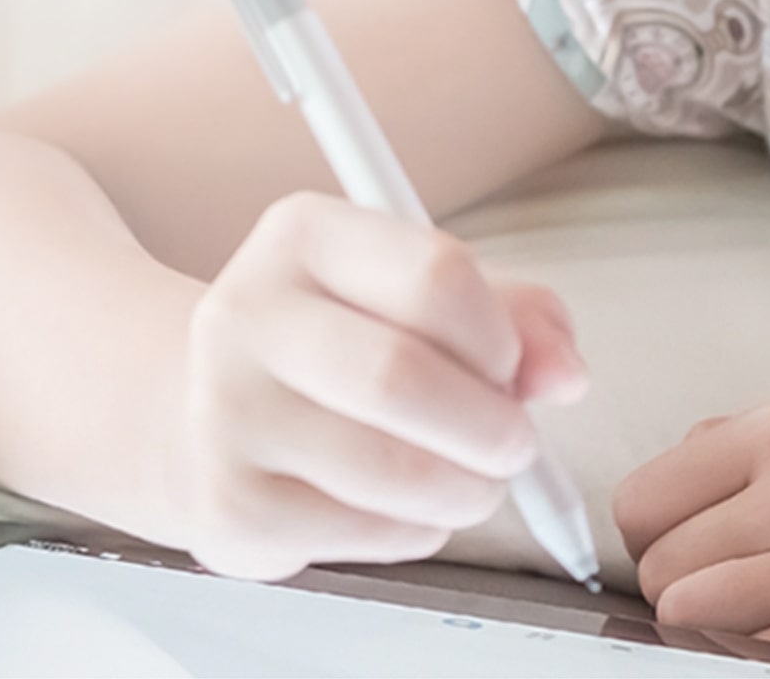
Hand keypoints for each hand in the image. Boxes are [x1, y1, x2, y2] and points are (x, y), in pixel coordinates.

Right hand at [179, 192, 588, 579]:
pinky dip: (420, 531)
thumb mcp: (424, 302)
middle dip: (493, 429)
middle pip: (402, 377)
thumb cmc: (339, 353)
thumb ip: (515, 317)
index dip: (500, 339)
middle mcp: (246, 313)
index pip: (435, 274)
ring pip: (394, 471)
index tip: (510, 368)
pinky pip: (370, 533)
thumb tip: (564, 371)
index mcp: (303, 236)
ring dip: (467, 490)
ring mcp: (225, 412)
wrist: (205, 422)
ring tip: (469, 481)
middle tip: (514, 446)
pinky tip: (406, 508)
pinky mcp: (230, 505)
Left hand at [615, 399, 769, 675]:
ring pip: (685, 605)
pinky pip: (745, 646)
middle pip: (655, 554)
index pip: (645, 492)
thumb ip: (752, 450)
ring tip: (767, 610)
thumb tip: (668, 477)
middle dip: (677, 582)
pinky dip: (759, 648)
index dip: (653, 534)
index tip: (683, 549)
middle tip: (727, 589)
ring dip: (712, 621)